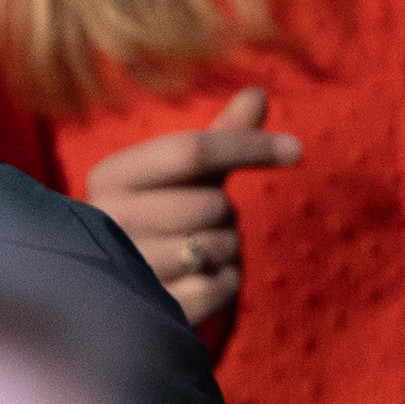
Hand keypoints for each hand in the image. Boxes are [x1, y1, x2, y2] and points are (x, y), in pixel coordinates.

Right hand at [79, 90, 297, 328]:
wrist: (122, 296)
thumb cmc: (161, 218)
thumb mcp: (186, 175)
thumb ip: (221, 136)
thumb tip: (257, 92)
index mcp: (111, 175)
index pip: (192, 150)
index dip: (250, 145)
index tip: (296, 148)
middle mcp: (108, 220)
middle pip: (212, 203)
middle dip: (224, 213)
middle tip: (199, 223)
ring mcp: (125, 270)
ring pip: (219, 246)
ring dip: (225, 250)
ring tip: (193, 254)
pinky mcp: (149, 311)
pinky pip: (222, 288)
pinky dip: (225, 283)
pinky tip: (199, 283)